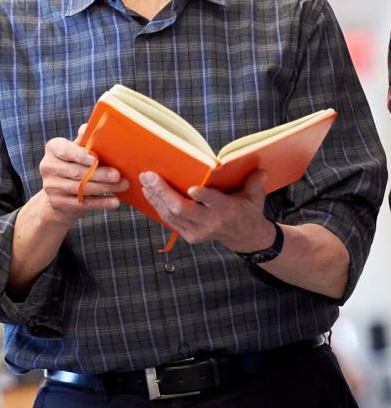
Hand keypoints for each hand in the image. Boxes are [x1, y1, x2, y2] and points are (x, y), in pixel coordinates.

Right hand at [37, 124, 128, 226]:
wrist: (59, 192)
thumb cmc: (74, 163)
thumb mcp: (77, 149)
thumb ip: (85, 140)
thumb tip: (90, 127)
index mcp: (53, 148)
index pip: (65, 151)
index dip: (80, 155)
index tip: (96, 158)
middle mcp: (48, 167)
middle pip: (77, 172)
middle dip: (100, 174)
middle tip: (118, 175)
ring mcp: (51, 187)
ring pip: (81, 188)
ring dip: (105, 188)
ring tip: (122, 185)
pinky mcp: (58, 203)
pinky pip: (83, 203)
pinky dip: (101, 203)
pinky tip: (114, 201)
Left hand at [139, 169, 273, 251]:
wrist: (245, 237)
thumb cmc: (248, 210)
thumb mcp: (255, 196)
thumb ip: (254, 183)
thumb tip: (262, 170)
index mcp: (227, 211)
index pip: (214, 203)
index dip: (203, 196)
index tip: (192, 188)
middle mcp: (210, 223)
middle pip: (182, 209)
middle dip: (163, 191)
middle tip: (149, 175)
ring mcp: (198, 232)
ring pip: (171, 215)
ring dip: (155, 197)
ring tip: (145, 180)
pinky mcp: (189, 236)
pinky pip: (169, 220)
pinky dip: (157, 205)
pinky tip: (149, 192)